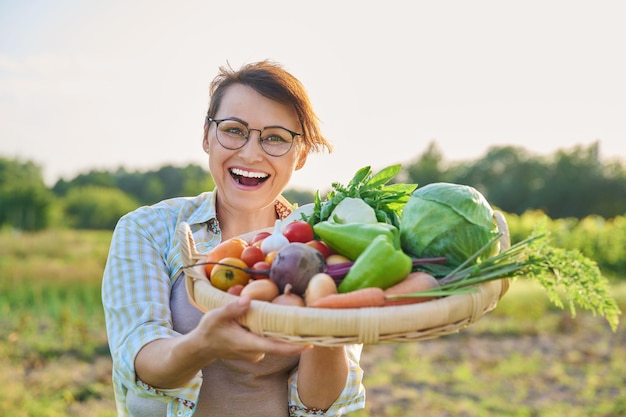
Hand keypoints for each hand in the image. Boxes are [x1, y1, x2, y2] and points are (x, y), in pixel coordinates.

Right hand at [193, 296, 310, 362]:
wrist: (202, 347)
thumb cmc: (209, 330)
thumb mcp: (216, 316)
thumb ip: (232, 308)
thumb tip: (248, 299)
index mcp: (248, 344)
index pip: (275, 348)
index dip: (293, 347)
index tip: (309, 344)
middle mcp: (255, 352)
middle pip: (280, 344)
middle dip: (296, 336)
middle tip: (314, 324)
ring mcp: (255, 353)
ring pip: (274, 342)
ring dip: (284, 332)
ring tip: (300, 318)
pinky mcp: (254, 351)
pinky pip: (268, 341)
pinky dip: (275, 333)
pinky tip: (280, 321)